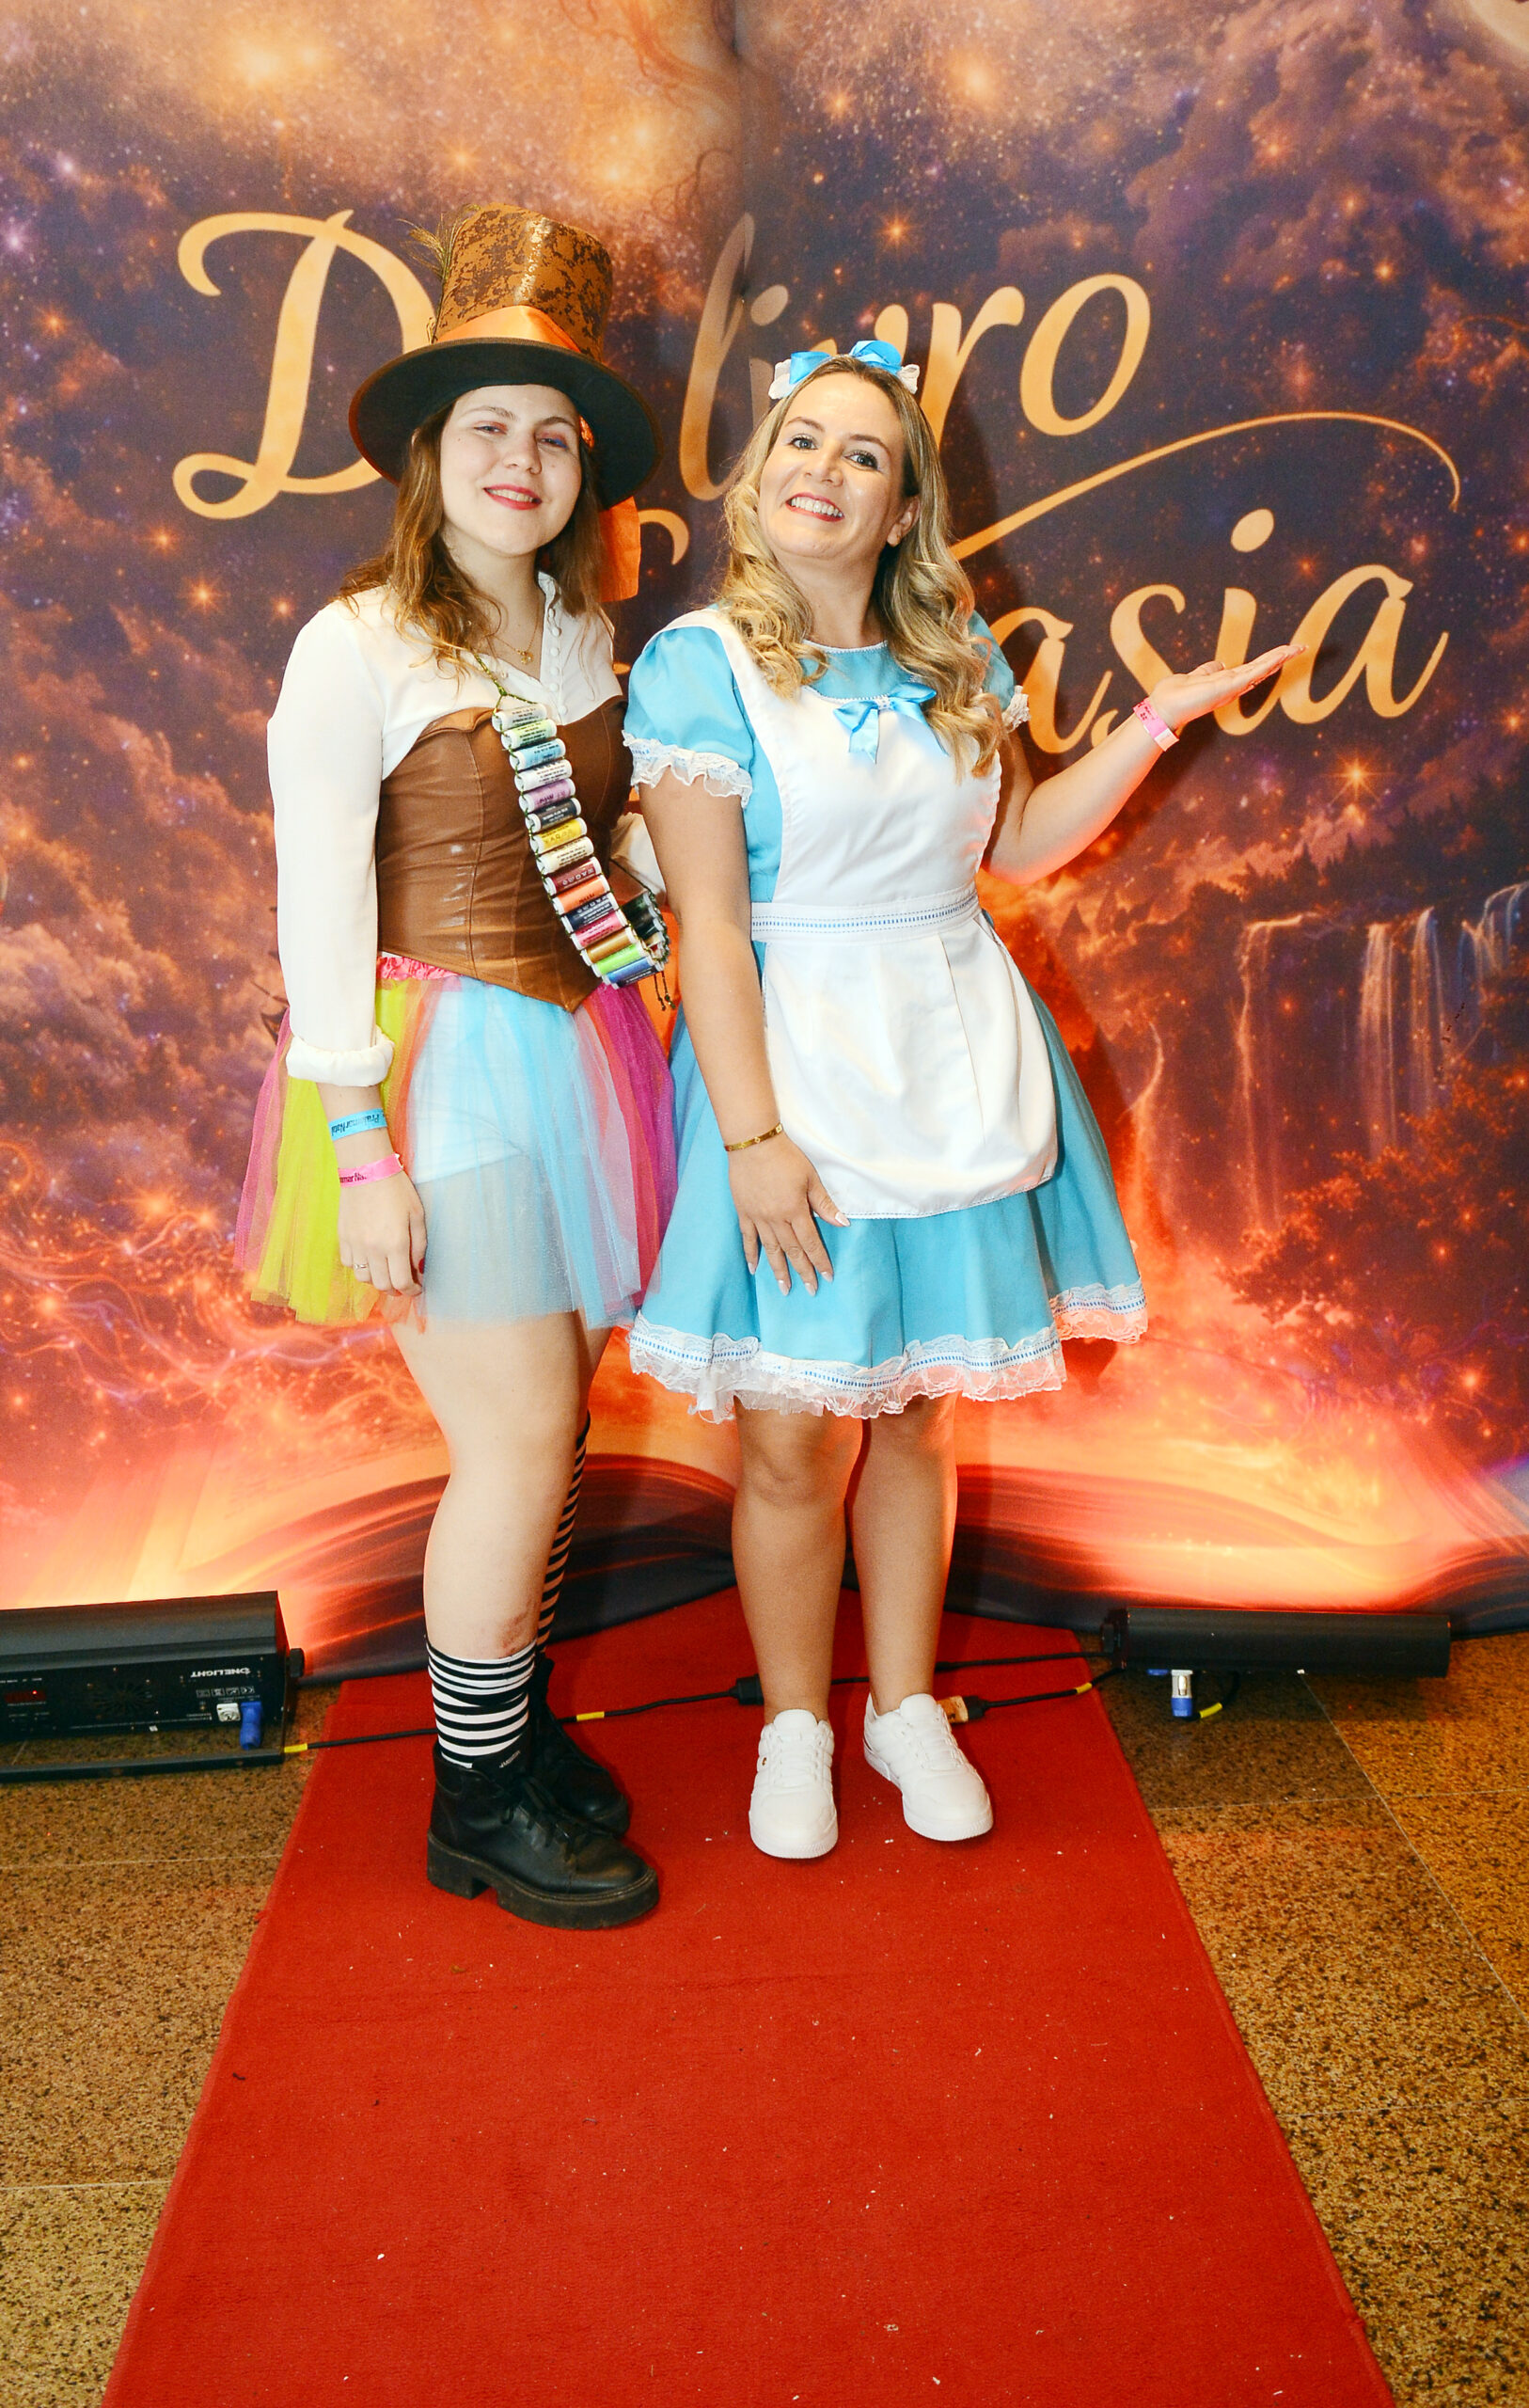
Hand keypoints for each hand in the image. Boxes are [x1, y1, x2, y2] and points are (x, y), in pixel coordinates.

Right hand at [337, 1169, 426, 1296]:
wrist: (366, 1169)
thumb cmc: (396, 1189)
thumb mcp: (417, 1215)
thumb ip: (419, 1246)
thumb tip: (418, 1269)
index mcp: (395, 1244)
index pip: (402, 1282)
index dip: (411, 1290)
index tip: (416, 1289)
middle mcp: (373, 1249)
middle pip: (383, 1285)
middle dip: (396, 1289)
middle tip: (403, 1283)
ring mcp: (355, 1245)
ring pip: (364, 1279)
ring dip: (377, 1280)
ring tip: (386, 1271)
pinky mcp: (342, 1238)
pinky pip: (350, 1264)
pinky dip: (361, 1268)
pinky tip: (370, 1258)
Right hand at [728, 1134, 847, 1295]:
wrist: (753, 1143)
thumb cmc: (785, 1157)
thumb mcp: (810, 1178)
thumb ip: (824, 1204)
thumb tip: (843, 1223)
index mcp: (795, 1210)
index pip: (811, 1242)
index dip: (820, 1261)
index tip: (828, 1276)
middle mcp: (776, 1218)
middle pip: (792, 1251)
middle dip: (803, 1272)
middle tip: (811, 1290)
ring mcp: (757, 1217)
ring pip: (771, 1249)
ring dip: (778, 1270)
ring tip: (785, 1289)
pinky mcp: (744, 1212)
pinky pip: (747, 1238)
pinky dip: (751, 1254)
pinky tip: (754, 1269)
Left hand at [1150, 643, 1305, 732]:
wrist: (1165, 707)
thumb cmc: (1177, 695)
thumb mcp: (1197, 676)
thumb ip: (1209, 670)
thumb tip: (1219, 664)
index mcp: (1227, 683)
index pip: (1253, 669)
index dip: (1269, 660)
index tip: (1285, 651)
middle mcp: (1233, 687)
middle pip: (1262, 669)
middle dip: (1281, 657)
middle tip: (1300, 647)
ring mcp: (1233, 687)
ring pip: (1261, 669)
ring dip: (1280, 658)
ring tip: (1297, 648)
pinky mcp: (1229, 687)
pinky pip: (1253, 673)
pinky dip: (1268, 664)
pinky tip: (1280, 656)